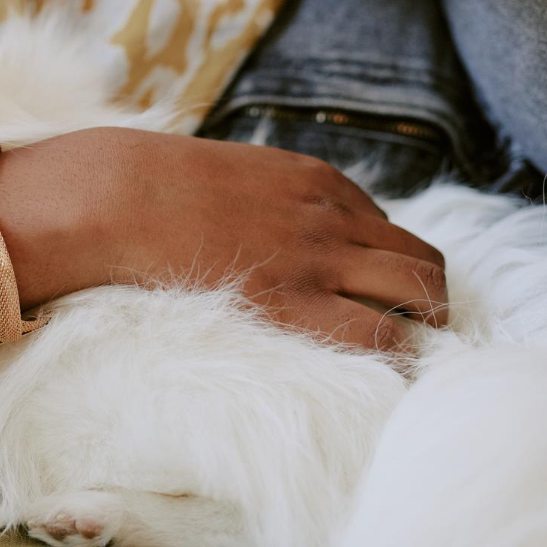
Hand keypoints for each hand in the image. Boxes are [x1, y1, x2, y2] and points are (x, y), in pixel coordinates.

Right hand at [0, 128, 446, 351]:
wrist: (118, 196)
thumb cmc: (157, 191)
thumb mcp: (233, 174)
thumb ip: (271, 198)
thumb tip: (275, 228)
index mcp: (317, 182)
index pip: (387, 227)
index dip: (386, 265)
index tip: (370, 294)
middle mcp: (334, 218)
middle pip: (423, 261)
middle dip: (427, 299)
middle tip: (407, 334)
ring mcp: (320, 260)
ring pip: (420, 294)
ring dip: (421, 326)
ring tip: (399, 359)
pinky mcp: (295, 305)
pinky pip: (377, 338)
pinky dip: (388, 355)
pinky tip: (368, 372)